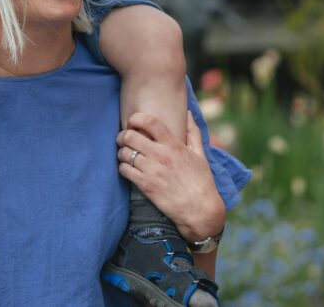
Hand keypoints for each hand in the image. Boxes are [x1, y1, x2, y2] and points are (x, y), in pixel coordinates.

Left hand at [116, 110, 225, 242]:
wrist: (201, 211)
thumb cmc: (201, 181)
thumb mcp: (200, 154)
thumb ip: (192, 132)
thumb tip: (188, 113)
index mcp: (174, 144)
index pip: (150, 121)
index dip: (136, 118)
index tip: (134, 123)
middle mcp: (161, 155)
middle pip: (130, 135)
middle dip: (123, 135)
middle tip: (124, 139)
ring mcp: (152, 170)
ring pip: (124, 153)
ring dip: (121, 152)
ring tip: (126, 155)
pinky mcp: (145, 186)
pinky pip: (124, 170)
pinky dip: (122, 168)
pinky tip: (128, 170)